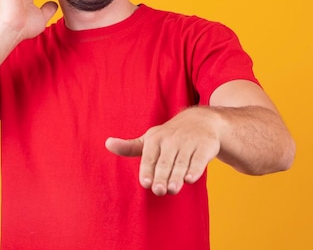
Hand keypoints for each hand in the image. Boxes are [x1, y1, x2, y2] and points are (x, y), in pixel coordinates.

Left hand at [105, 108, 221, 195]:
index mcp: (155, 139)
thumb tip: (107, 143)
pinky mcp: (205, 145)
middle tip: (159, 190)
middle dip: (162, 176)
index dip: (147, 170)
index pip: (149, 157)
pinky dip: (195, 169)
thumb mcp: (150, 139)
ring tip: (172, 189)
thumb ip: (130, 147)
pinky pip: (199, 159)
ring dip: (176, 176)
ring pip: (181, 162)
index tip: (145, 183)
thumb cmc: (170, 136)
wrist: (201, 120)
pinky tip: (190, 179)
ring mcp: (189, 142)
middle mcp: (171, 140)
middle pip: (165, 162)